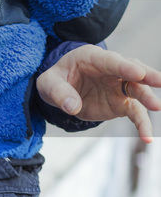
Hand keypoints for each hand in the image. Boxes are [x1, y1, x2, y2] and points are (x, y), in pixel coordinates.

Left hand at [37, 44, 160, 143]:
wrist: (61, 89)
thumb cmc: (56, 80)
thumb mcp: (48, 83)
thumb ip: (60, 93)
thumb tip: (73, 107)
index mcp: (93, 58)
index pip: (111, 61)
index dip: (124, 66)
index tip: (138, 73)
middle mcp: (111, 70)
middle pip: (132, 71)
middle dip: (146, 75)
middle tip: (160, 81)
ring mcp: (118, 86)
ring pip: (137, 90)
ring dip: (148, 98)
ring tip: (157, 107)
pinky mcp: (121, 103)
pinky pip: (135, 113)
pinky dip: (142, 124)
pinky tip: (147, 138)